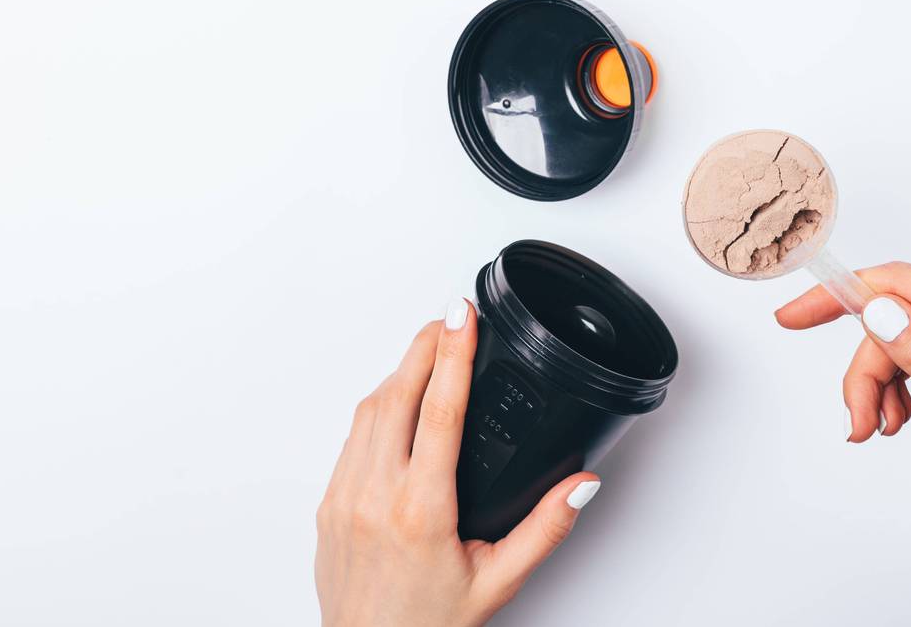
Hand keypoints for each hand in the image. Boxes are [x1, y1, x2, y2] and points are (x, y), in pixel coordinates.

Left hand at [315, 299, 600, 626]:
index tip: (462, 315)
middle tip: (451, 316)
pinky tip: (399, 400)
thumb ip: (545, 529)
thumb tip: (582, 485)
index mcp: (421, 511)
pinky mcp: (328, 503)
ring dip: (400, 371)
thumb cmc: (426, 624)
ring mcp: (344, 497)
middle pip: (397, 393)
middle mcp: (375, 496)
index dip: (453, 353)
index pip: (439, 410)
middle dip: (425, 345)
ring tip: (430, 348)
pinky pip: (352, 437)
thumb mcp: (499, 581)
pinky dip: (379, 405)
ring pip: (369, 410)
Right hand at [776, 262, 910, 623]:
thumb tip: (876, 312)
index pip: (902, 283)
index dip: (841, 296)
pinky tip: (899, 419)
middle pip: (897, 319)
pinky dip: (903, 387)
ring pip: (905, 340)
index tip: (792, 316)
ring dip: (882, 384)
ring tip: (879, 430)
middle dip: (866, 370)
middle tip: (856, 424)